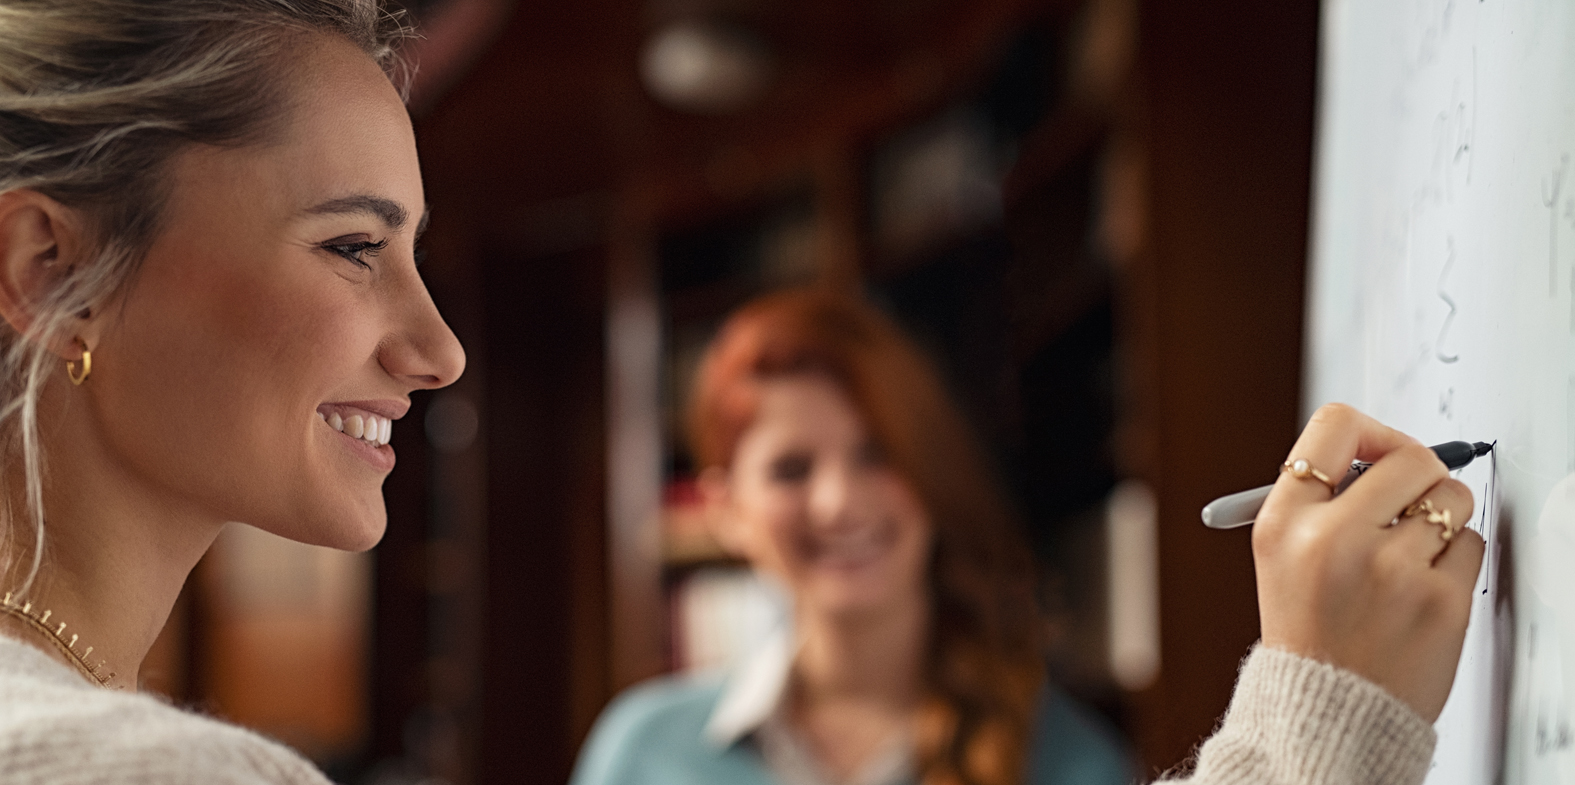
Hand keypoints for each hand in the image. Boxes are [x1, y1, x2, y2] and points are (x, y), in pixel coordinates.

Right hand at [1253, 403, 1483, 721]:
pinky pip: (1472, 544)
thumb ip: (1322, 499)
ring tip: (1413, 551)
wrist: (1328, 710)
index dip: (1371, 433)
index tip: (1379, 453)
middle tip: (1410, 500)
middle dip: (1420, 475)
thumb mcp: (1280, 554)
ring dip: (1442, 518)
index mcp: (1284, 521)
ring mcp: (1389, 570)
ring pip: (1451, 499)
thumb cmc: (1311, 630)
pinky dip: (1456, 560)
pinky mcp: (1438, 600)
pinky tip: (1424, 586)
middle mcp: (1332, 539)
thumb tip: (1388, 451)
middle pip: (1410, 457)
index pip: (1336, 426)